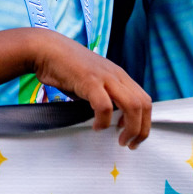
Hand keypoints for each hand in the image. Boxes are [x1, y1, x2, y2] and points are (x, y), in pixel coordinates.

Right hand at [29, 29, 151, 147]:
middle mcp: (116, 75)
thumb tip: (109, 119)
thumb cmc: (66, 68)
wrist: (47, 50)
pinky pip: (105, 106)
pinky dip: (103, 121)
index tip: (134, 135)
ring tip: (119, 140)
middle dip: (142, 129)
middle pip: (144, 104)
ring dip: (130, 128)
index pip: (145, 100)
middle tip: (131, 144)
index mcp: (119, 75)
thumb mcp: (93, 82)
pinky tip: (95, 127)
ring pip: (132, 105)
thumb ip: (103, 97)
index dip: (144, 121)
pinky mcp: (90, 80)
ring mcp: (104, 77)